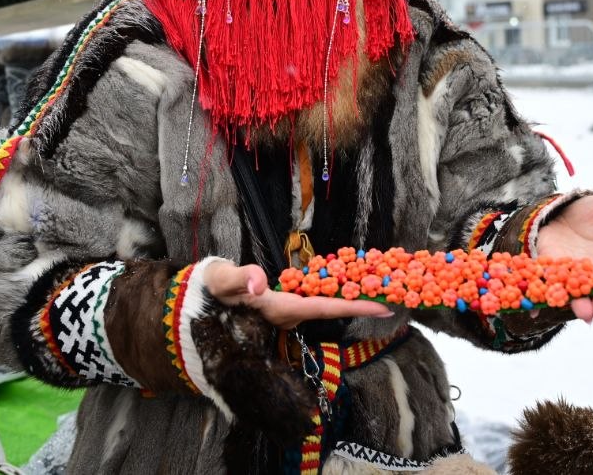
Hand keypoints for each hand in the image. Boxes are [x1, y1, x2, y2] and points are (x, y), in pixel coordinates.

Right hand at [202, 261, 393, 329]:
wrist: (197, 300)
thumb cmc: (210, 289)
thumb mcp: (220, 280)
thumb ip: (239, 279)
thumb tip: (260, 283)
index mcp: (280, 307)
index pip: (324, 307)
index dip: (354, 307)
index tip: (383, 307)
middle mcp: (288, 312)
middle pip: (332, 307)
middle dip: (361, 302)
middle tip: (395, 295)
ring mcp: (286, 310)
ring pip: (324, 304)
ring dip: (350, 298)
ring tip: (379, 289)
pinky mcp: (282, 304)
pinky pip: (314, 299)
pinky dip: (333, 292)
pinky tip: (347, 286)